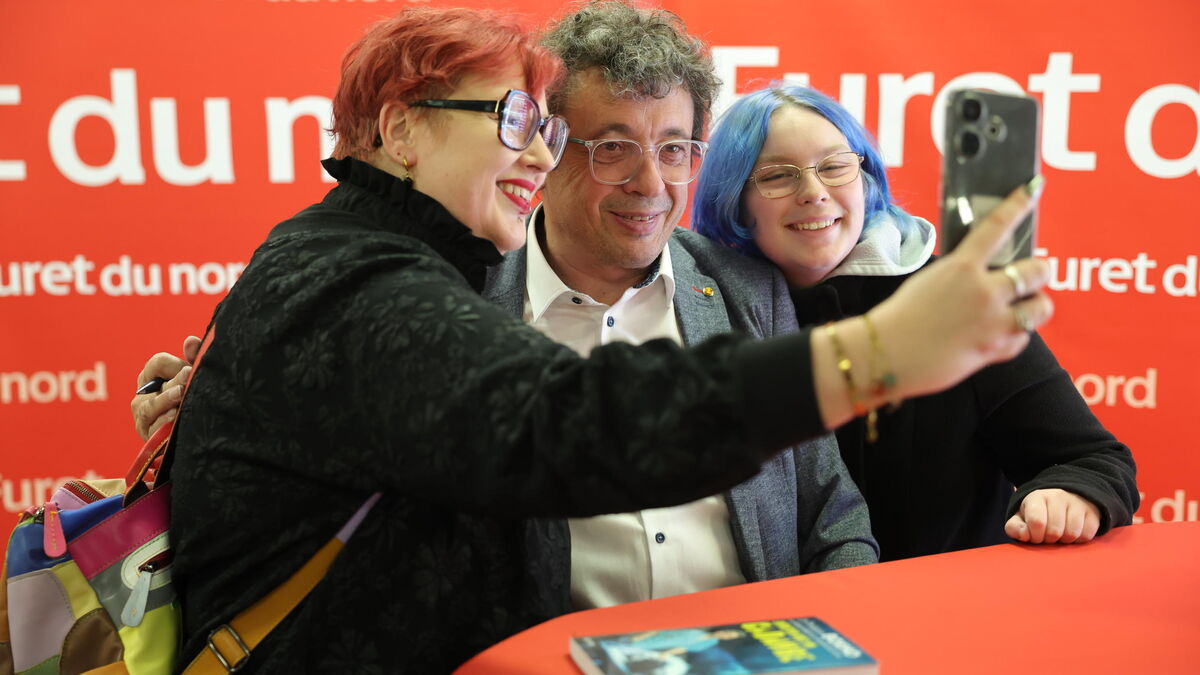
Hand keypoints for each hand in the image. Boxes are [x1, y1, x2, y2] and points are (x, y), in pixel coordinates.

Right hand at [130, 336, 201, 439]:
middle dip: (175, 381)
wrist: (197, 432)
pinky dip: (162, 422)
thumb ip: (194, 359)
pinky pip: (152, 428)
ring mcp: (143, 416)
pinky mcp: (148, 435)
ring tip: (179, 394)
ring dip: (165, 400)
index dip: (174, 364)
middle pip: (157, 385)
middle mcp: (143, 395)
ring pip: (150, 406)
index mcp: (152, 377)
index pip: (157, 363)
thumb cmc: (192, 398)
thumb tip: (191, 341)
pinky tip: (173, 418)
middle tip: (189, 375)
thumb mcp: (194, 378)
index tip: (190, 369)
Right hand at [870, 180, 1052, 399]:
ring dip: (1035, 306)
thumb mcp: (928, 282)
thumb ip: (961, 274)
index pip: (997, 226)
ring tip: (1024, 309)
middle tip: (1031, 277)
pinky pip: (1023, 338)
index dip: (1019, 204)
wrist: (886, 354)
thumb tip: (985, 273)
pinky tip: (998, 335)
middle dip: (1038, 273)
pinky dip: (1015, 336)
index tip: (1034, 188)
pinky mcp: (995, 348)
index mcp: (962, 268)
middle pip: (1038, 271)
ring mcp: (993, 321)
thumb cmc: (900, 318)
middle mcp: (984, 291)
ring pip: (1041, 307)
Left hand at [1005, 488, 1101, 543]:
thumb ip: (1015, 528)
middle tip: (1047, 536)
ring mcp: (1077, 503)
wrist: (1064, 498)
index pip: (1037, 522)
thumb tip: (1024, 535)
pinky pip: (1086, 536)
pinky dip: (1078, 540)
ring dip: (1064, 541)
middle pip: (1054, 531)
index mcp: (1037, 497)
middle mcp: (1058, 496)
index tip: (1035, 536)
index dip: (1035, 536)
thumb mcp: (1021, 517)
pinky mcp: (1092, 513)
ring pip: (1072, 534)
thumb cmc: (1039, 513)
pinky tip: (1071, 533)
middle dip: (1049, 540)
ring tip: (1059, 534)